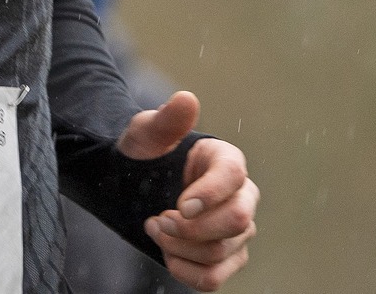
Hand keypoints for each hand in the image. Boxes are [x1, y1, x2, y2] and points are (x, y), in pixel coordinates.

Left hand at [118, 90, 258, 290]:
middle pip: (239, 220)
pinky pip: (216, 277)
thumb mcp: (146, 133)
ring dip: (182, 248)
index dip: (209, 194)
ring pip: (223, 251)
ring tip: (155, 229)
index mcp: (226, 159)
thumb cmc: (145, 153)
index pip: (233, 176)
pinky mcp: (225, 256)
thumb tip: (186, 100)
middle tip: (158, 219)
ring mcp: (237, 228)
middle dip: (193, 228)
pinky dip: (187, 272)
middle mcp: (241, 194)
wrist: (134, 183)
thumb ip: (166, 120)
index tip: (178, 205)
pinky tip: (166, 254)